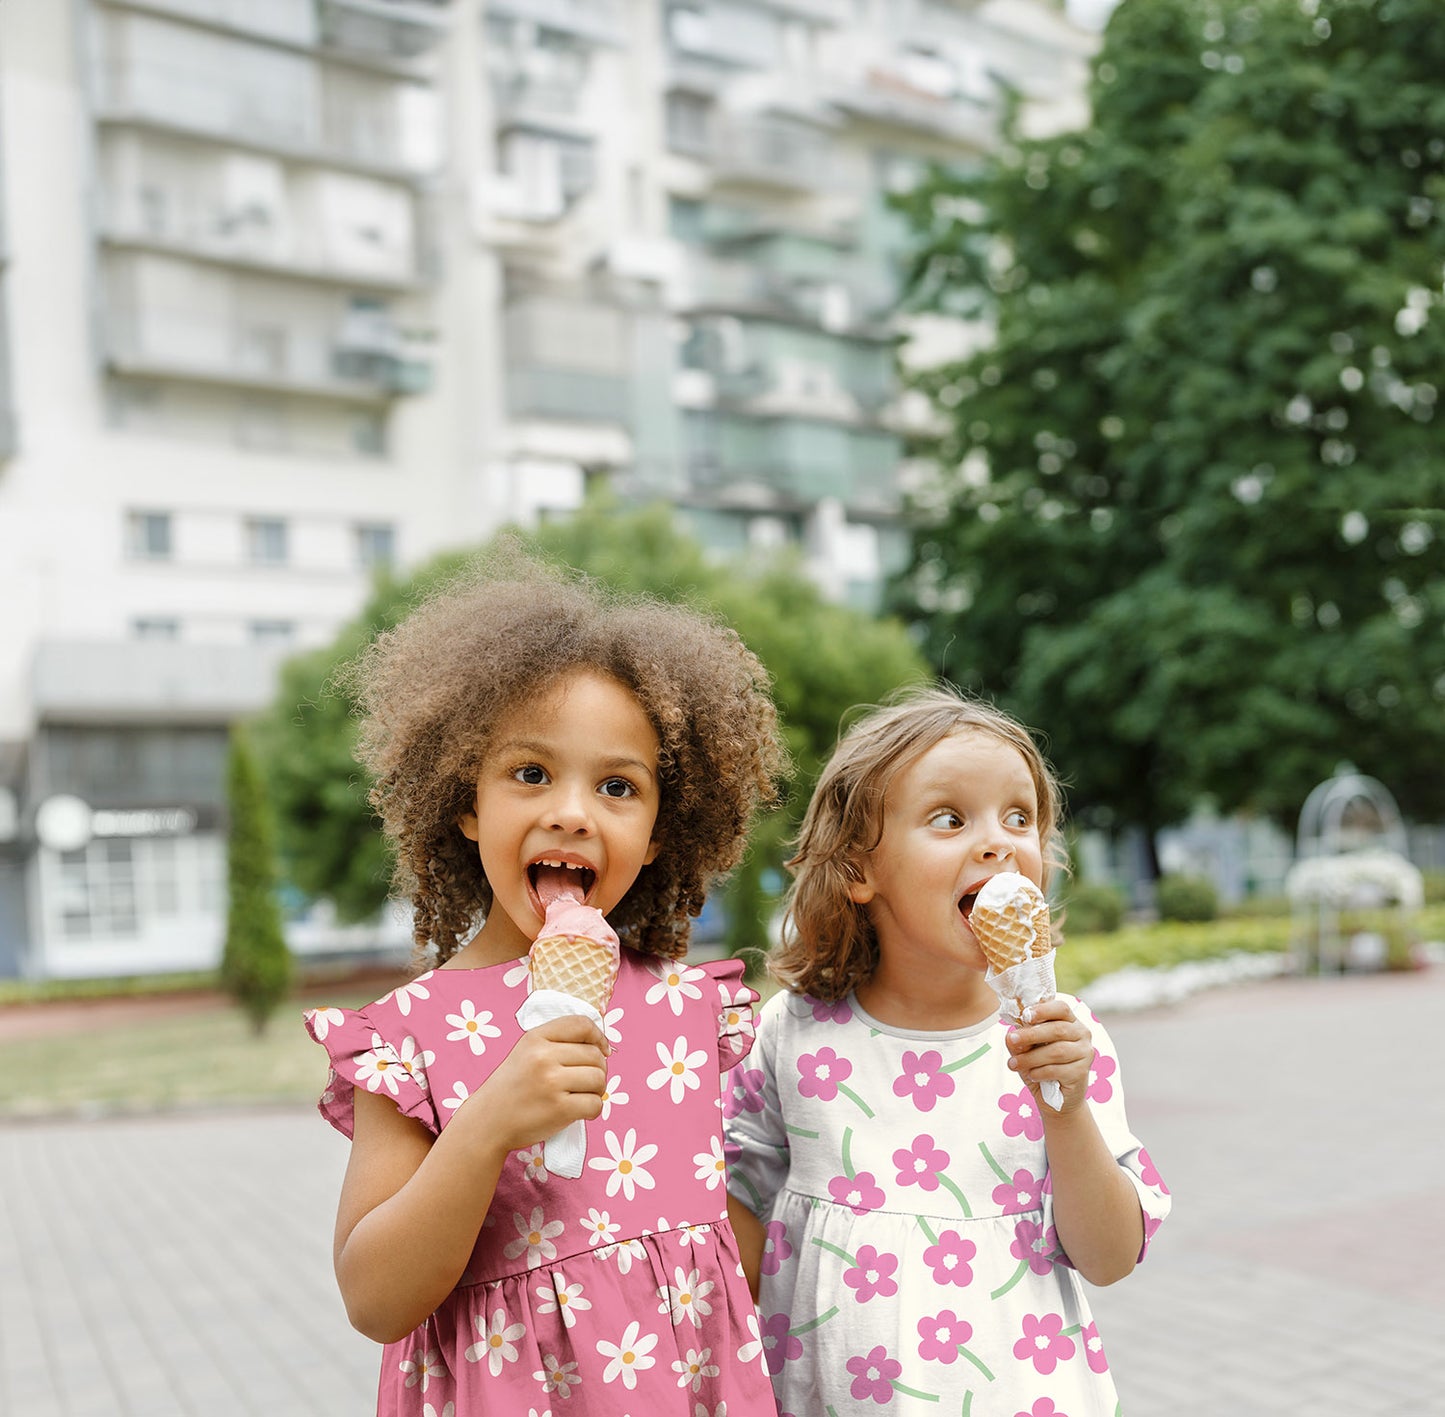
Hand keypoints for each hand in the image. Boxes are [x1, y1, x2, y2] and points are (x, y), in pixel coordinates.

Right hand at [462, 1014, 610, 1155]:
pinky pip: (596, 1105)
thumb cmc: (512, 1087)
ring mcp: (552, 1083)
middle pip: (595, 1055)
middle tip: (586, 1082)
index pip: (582, 1025)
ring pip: (599, 1079)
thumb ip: (556, 1042)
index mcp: (536, 1038)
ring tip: (582, 1095)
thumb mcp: (525, 1051)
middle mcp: (543, 1057)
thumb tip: (600, 1045)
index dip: (599, 1036)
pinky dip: (593, 1110)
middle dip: (599, 1069)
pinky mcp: (559, 1109)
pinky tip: (580, 1111)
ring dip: (598, 1090)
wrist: (488, 1121)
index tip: (603, 1049)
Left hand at [1004, 997, 1094, 1113]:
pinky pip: (1057, 1070)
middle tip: (1011, 1040)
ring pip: (1056, 1051)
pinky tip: (1031, 1075)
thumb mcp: (1028, 1049)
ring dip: (1031, 1057)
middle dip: (1031, 1034)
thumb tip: (1011, 1036)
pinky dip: (1040, 1072)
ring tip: (1014, 1064)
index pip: (1061, 1008)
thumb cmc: (1042, 1066)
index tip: (1025, 1016)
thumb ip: (1021, 1039)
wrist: (1058, 1099)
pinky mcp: (1082, 1072)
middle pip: (1058, 1029)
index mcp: (1070, 1021)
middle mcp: (1082, 1034)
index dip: (1043, 1010)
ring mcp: (1085, 1053)